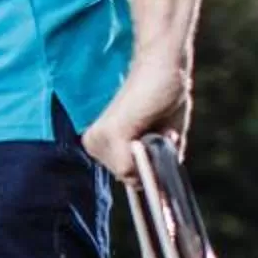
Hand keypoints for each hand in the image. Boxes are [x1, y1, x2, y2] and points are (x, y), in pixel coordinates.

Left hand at [81, 59, 190, 181]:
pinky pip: (132, 167)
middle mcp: (93, 143)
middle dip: (151, 161)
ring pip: (131, 174)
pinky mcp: (111, 135)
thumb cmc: (164, 98)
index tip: (156, 137)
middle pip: (129, 178)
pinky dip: (152, 154)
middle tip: (158, 127)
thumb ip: (153, 165)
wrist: (165, 67)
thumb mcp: (161, 139)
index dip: (148, 165)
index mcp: (100, 144)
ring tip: (157, 124)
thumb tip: (155, 190)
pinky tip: (157, 128)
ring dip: (154, 155)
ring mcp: (99, 140)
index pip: (127, 176)